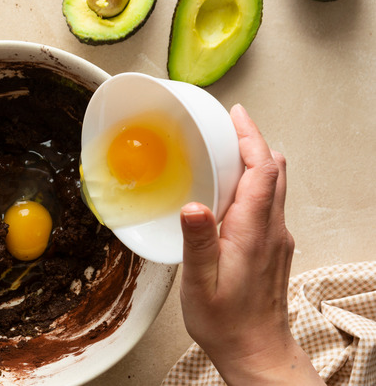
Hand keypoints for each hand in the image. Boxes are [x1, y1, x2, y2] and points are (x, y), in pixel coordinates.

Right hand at [179, 105, 321, 384]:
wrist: (255, 350)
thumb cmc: (227, 322)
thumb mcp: (200, 284)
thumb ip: (197, 243)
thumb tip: (191, 206)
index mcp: (254, 232)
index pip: (262, 171)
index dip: (251, 138)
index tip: (236, 116)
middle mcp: (272, 230)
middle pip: (273, 171)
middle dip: (253, 141)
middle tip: (228, 124)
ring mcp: (276, 238)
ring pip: (273, 186)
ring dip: (254, 161)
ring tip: (225, 148)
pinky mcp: (272, 247)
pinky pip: (268, 203)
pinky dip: (252, 183)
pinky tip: (229, 189)